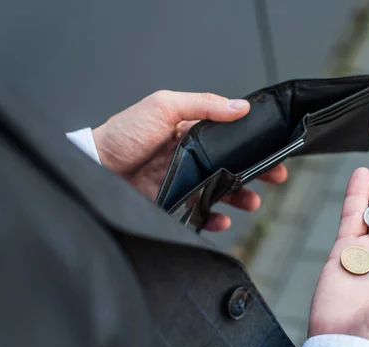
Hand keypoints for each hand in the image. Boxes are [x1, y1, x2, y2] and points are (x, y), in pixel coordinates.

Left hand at [92, 91, 287, 231]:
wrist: (93, 166)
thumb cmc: (123, 134)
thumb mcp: (163, 106)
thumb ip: (202, 104)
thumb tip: (239, 106)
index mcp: (190, 132)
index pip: (230, 138)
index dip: (254, 145)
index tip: (274, 151)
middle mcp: (189, 157)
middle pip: (232, 166)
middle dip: (257, 173)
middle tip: (275, 178)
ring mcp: (182, 182)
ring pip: (221, 191)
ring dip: (240, 197)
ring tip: (252, 201)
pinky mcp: (172, 204)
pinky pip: (200, 214)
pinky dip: (214, 219)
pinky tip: (222, 219)